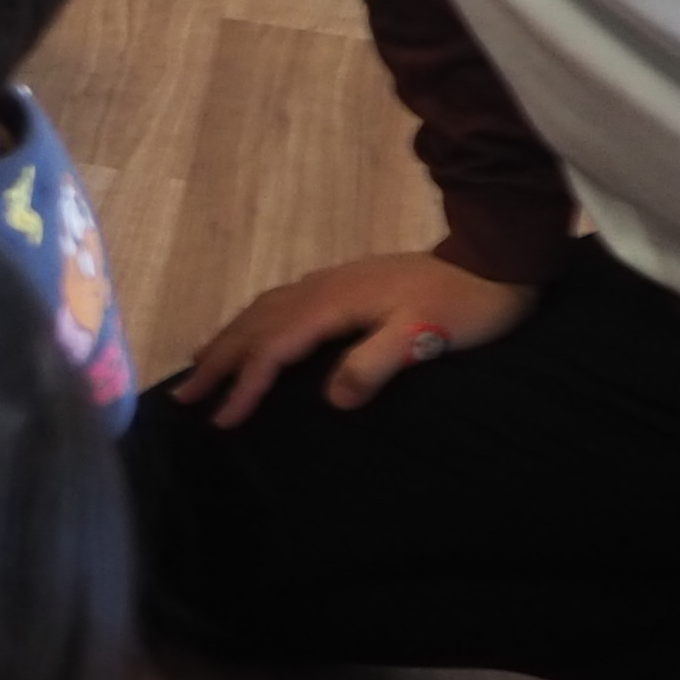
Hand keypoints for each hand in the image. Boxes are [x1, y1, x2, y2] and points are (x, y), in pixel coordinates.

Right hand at [172, 246, 537, 423]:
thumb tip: (332, 398)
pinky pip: (278, 304)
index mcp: (332, 305)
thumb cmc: (465, 306)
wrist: (497, 259)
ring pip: (261, 312)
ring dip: (229, 340)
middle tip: (183, 396)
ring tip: (201, 362)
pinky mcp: (341, 283)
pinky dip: (253, 323)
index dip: (245, 386)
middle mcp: (319, 289)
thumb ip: (375, 364)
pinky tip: (254, 331)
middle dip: (217, 363)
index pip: (273, 349)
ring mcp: (329, 283)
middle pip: (254, 328)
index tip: (221, 420)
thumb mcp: (425, 338)